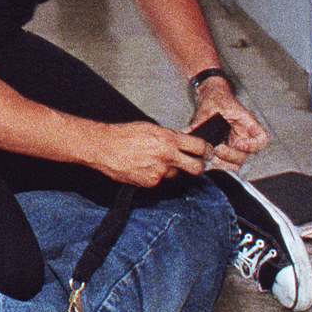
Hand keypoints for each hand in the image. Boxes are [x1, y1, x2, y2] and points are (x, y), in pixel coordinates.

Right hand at [89, 119, 214, 188]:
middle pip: (196, 168)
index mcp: (168, 140)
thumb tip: (183, 141)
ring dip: (169, 169)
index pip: (199, 147)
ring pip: (174, 174)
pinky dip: (155, 175)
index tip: (208, 152)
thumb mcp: (150, 128)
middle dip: (197, 166)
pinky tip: (143, 167)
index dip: (207, 150)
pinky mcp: (150, 183)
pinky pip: (160, 180)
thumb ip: (170, 136)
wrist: (103, 148)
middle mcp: (167, 157)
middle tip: (193, 163)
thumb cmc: (123, 135)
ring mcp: (159, 172)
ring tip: (152, 160)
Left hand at [186, 77, 269, 168]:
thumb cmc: (216, 99)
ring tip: (209, 153)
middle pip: (245, 156)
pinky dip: (215, 163)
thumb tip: (189, 130)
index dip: (253, 145)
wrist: (211, 98)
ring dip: (222, 162)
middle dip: (230, 155)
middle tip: (217, 148)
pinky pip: (224, 163)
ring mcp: (235, 145)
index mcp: (247, 124)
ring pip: (235, 163)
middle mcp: (244, 137)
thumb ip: (202, 119)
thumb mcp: (210, 106)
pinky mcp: (225, 150)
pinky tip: (205, 155)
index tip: (239, 143)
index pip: (262, 139)